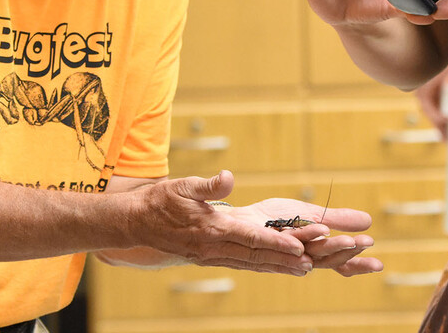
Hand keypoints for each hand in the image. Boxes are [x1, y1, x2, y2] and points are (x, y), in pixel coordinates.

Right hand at [125, 171, 315, 274]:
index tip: (297, 246)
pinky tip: (275, 266)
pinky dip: (260, 265)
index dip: (275, 242)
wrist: (135, 223)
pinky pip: (240, 264)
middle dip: (284, 259)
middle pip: (255, 255)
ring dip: (276, 266)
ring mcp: (210, 256)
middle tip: (311, 263)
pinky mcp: (208, 258)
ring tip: (302, 270)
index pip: (249, 237)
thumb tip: (228, 177)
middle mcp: (212, 248)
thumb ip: (208, 185)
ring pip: (250, 263)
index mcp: (210, 229)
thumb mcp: (183, 185)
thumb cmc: (160, 201)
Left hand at [235, 198, 381, 276]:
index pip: (338, 263)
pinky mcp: (265, 238)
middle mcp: (298, 254)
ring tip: (350, 240)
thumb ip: (336, 218)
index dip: (357, 265)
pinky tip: (320, 232)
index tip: (379, 265)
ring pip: (309, 251)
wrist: (237, 219)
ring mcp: (282, 248)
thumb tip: (368, 220)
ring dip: (330, 247)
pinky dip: (303, 237)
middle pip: (326, 259)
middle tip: (367, 244)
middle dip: (347, 253)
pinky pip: (285, 240)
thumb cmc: (270, 220)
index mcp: (311, 251)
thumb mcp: (309, 214)